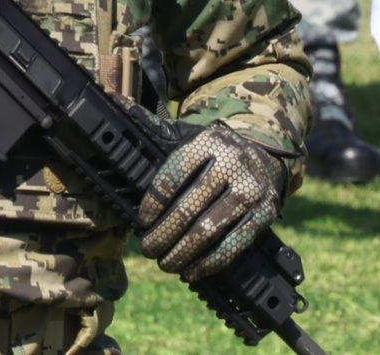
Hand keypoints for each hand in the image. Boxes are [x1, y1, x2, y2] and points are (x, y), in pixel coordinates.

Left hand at [138, 126, 282, 279]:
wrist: (263, 159)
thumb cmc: (213, 154)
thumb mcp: (189, 136)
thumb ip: (155, 131)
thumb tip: (114, 108)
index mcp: (209, 142)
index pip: (173, 175)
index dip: (153, 202)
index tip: (141, 221)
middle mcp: (234, 164)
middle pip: (189, 207)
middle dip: (163, 234)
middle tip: (147, 248)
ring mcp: (252, 190)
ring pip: (209, 230)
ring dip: (182, 252)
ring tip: (165, 262)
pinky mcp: (265, 214)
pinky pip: (233, 245)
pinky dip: (209, 263)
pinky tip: (191, 271)